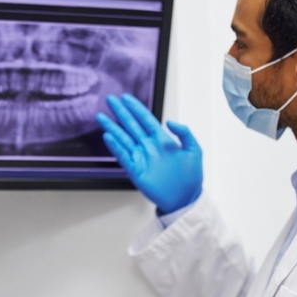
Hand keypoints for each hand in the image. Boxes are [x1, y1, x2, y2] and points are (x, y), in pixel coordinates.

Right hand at [96, 93, 202, 214]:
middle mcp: (149, 147)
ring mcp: (141, 158)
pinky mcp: (136, 171)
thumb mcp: (195, 150)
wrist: (186, 199)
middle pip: (131, 125)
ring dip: (112, 128)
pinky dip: (115, 147)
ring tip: (101, 117)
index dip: (136, 108)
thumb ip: (185, 133)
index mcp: (162, 140)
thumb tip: (170, 121)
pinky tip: (108, 137)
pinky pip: (123, 156)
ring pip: (123, 139)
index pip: (146, 119)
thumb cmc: (191, 178)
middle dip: (120, 112)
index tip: (126, 98)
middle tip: (110, 100)